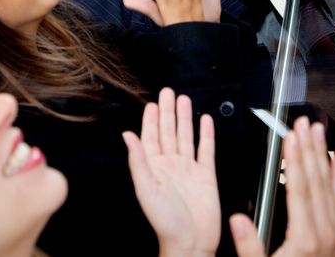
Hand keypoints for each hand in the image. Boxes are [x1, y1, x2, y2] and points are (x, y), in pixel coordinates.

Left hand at [123, 88, 220, 256]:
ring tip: (184, 99)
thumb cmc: (165, 223)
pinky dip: (207, 134)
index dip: (151, 119)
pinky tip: (206, 121)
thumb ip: (138, 160)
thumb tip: (127, 136)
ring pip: (186, 136)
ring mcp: (189, 168)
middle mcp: (171, 165)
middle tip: (168, 92)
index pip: (151, 136)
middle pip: (169, 131)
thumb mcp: (146, 189)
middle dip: (168, 111)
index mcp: (154, 166)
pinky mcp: (206, 175)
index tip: (152, 103)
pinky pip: (206, 150)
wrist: (191, 243)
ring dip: (185, 118)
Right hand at [230, 117, 334, 256]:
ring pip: (328, 184)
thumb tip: (237, 221)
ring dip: (322, 154)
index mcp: (305, 240)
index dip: (294, 160)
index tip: (291, 137)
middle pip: (315, 180)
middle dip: (308, 147)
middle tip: (303, 123)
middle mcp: (323, 233)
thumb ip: (250, 247)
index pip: (299, 189)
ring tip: (318, 130)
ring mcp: (332, 232)